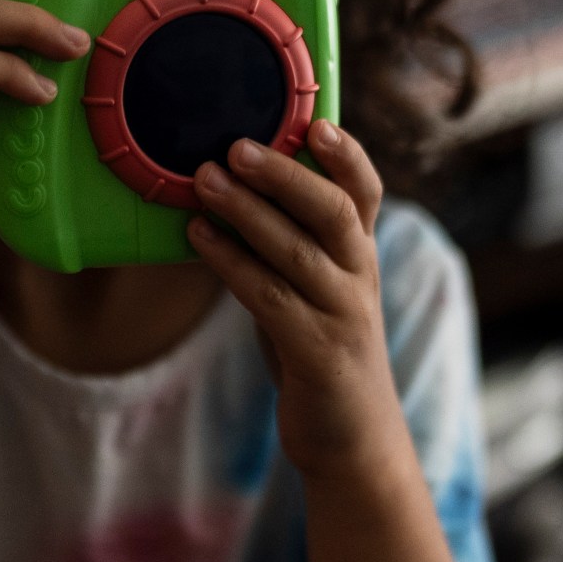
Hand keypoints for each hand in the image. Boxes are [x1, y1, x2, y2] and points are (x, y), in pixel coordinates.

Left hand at [187, 122, 405, 483]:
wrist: (351, 440)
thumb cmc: (319, 352)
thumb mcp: (314, 291)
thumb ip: (290, 245)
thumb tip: (230, 188)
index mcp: (360, 257)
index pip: (364, 193)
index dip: (346, 155)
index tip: (316, 121)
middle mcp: (360, 278)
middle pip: (332, 211)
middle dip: (284, 174)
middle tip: (235, 145)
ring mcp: (343, 316)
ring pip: (297, 250)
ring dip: (246, 212)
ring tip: (202, 180)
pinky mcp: (317, 354)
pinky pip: (269, 297)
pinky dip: (231, 262)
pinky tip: (198, 237)